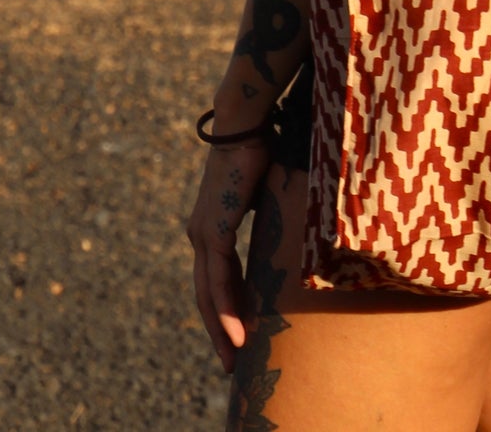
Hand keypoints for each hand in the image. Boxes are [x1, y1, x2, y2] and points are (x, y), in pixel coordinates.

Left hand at [185, 137, 272, 372]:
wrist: (244, 124)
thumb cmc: (258, 150)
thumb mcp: (264, 196)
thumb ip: (268, 218)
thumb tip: (290, 230)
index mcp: (211, 227)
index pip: (216, 280)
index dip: (227, 309)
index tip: (240, 336)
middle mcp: (200, 235)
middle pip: (206, 295)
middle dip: (219, 332)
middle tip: (232, 365)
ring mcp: (203, 235)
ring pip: (209, 295)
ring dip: (221, 330)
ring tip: (235, 360)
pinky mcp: (213, 232)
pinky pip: (218, 281)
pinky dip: (227, 310)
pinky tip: (238, 334)